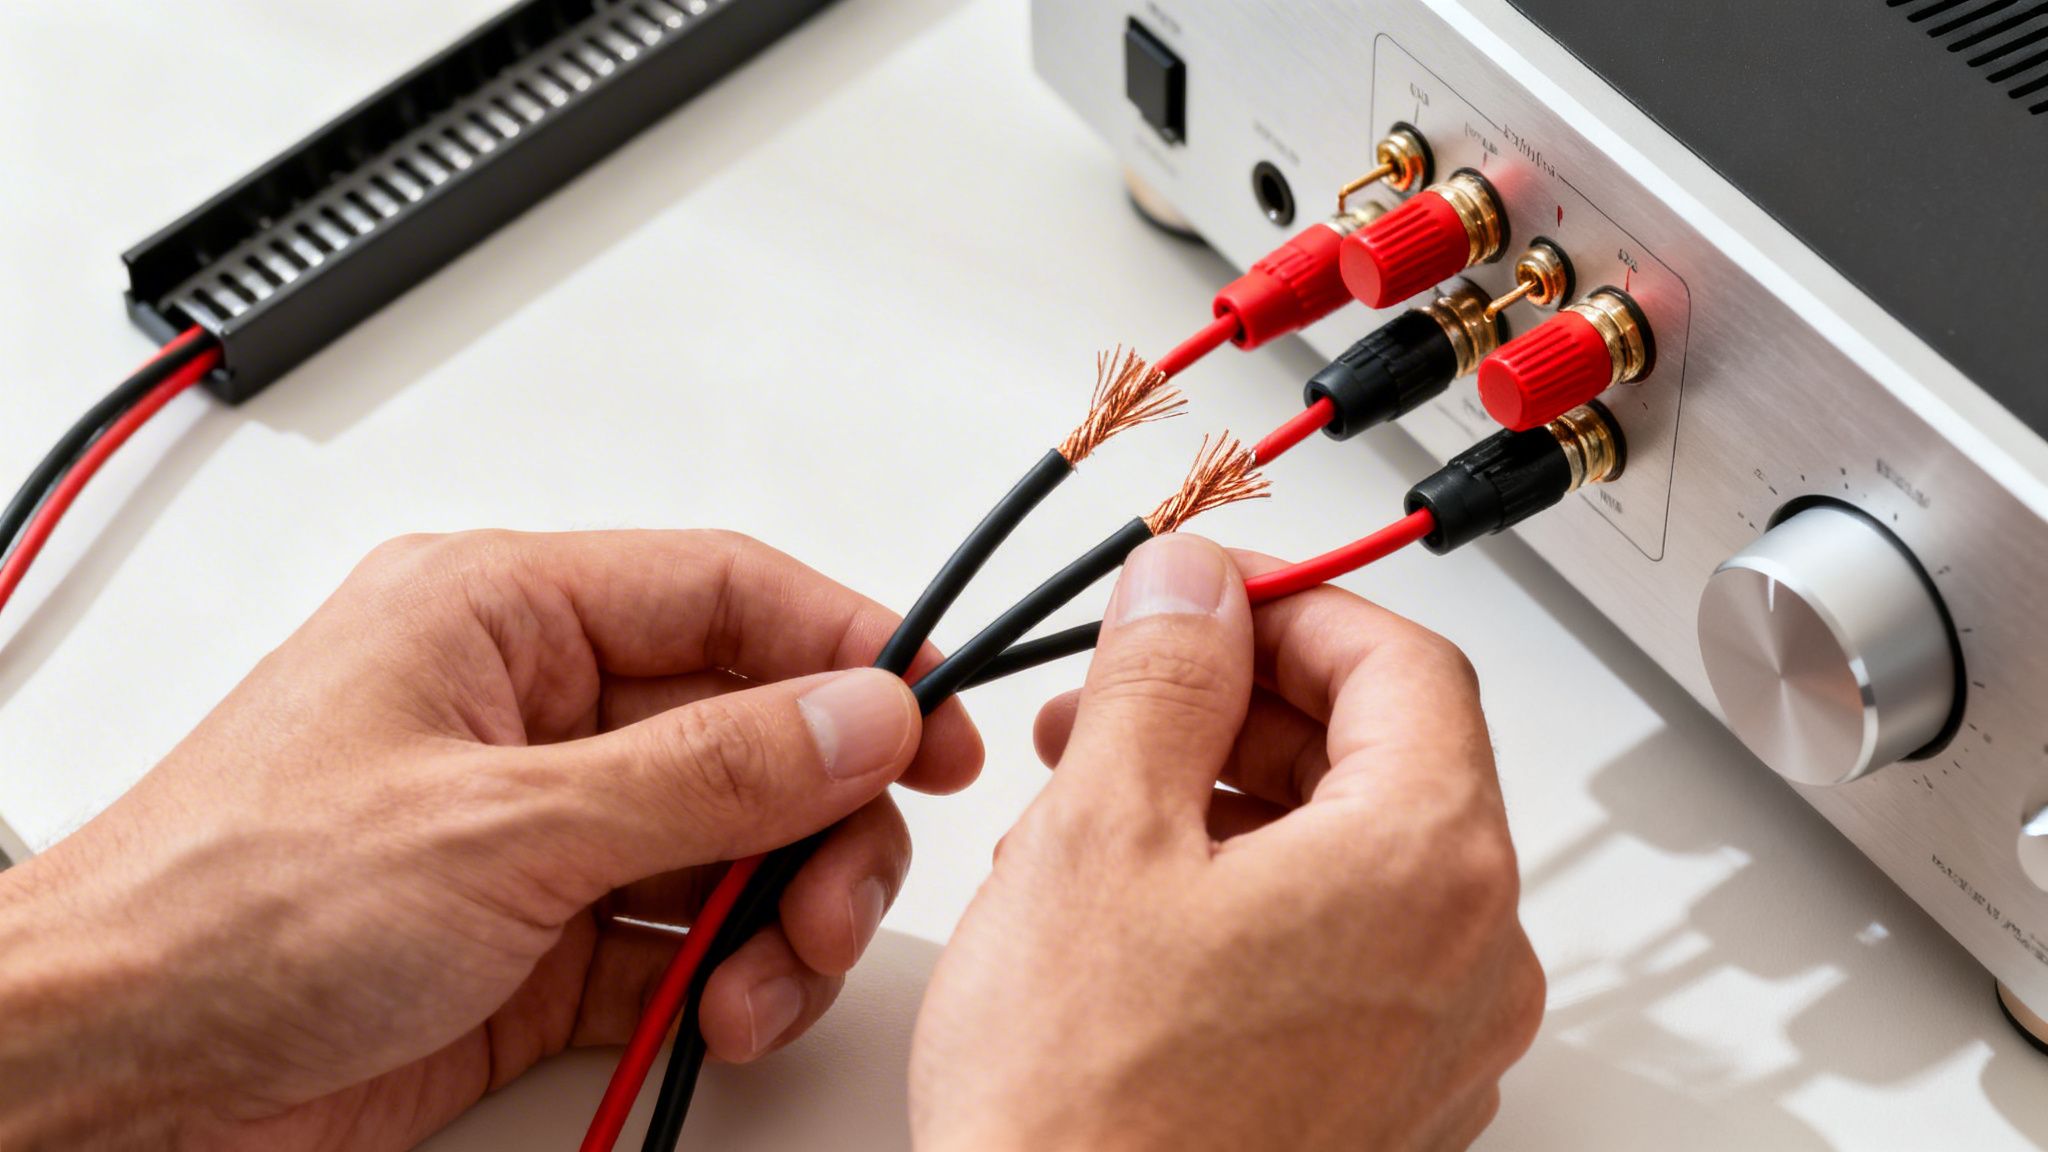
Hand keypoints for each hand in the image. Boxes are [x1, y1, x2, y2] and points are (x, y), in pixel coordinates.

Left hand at [0, 530, 981, 1150]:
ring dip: (777, 915)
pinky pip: (684, 939)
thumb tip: (855, 712)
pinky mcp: (541, 939)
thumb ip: (704, 770)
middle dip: (818, 817)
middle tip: (840, 892)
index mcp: (503, 617)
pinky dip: (723, 980)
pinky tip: (716, 1016)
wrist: (109, 1078)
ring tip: (762, 981)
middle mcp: (534, 713)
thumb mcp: (501, 824)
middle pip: (752, 730)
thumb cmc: (228, 910)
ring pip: (732, 845)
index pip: (726, 593)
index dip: (849, 646)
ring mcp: (542, 830)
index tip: (936, 719)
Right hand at [910, 534, 1541, 1150]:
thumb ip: (1167, 673)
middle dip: (1241, 707)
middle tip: (1121, 701)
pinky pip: (1340, 947)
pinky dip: (1250, 895)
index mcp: (1430, 867)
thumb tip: (1194, 587)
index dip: (1291, 609)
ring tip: (1096, 807)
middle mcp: (1468, 959)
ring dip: (1230, 797)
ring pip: (1352, 853)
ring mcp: (1436, 1042)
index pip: (1405, 664)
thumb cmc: (1088, 1111)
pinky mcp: (1384, 1098)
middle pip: (1384, 757)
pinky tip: (1134, 907)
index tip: (1203, 601)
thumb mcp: (1104, 832)